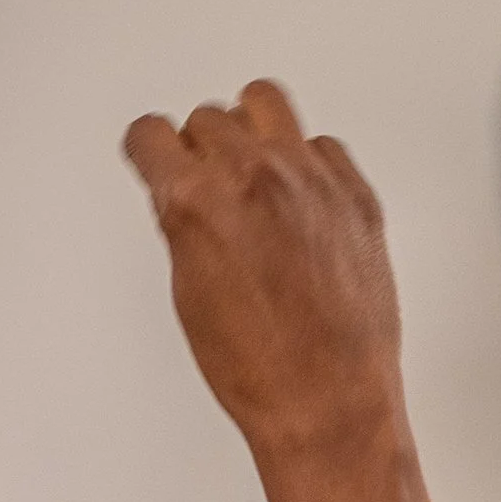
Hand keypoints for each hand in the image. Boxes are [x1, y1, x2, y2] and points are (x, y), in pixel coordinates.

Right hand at [123, 81, 405, 467]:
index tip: (150, 152)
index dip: (148, 149)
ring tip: (249, 165)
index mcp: (199, 204)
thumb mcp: (190, 297)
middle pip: (209, 118)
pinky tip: (297, 198)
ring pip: (265, 103)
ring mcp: (310, 177)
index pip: (152, 135)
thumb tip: (184, 200)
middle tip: (203, 179)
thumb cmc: (259, 369)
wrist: (327, 398)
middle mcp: (255, 176)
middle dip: (198, 149)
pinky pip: (319, 145)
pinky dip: (303, 163)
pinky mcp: (352, 190)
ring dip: (248, 129)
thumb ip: (185, 229)